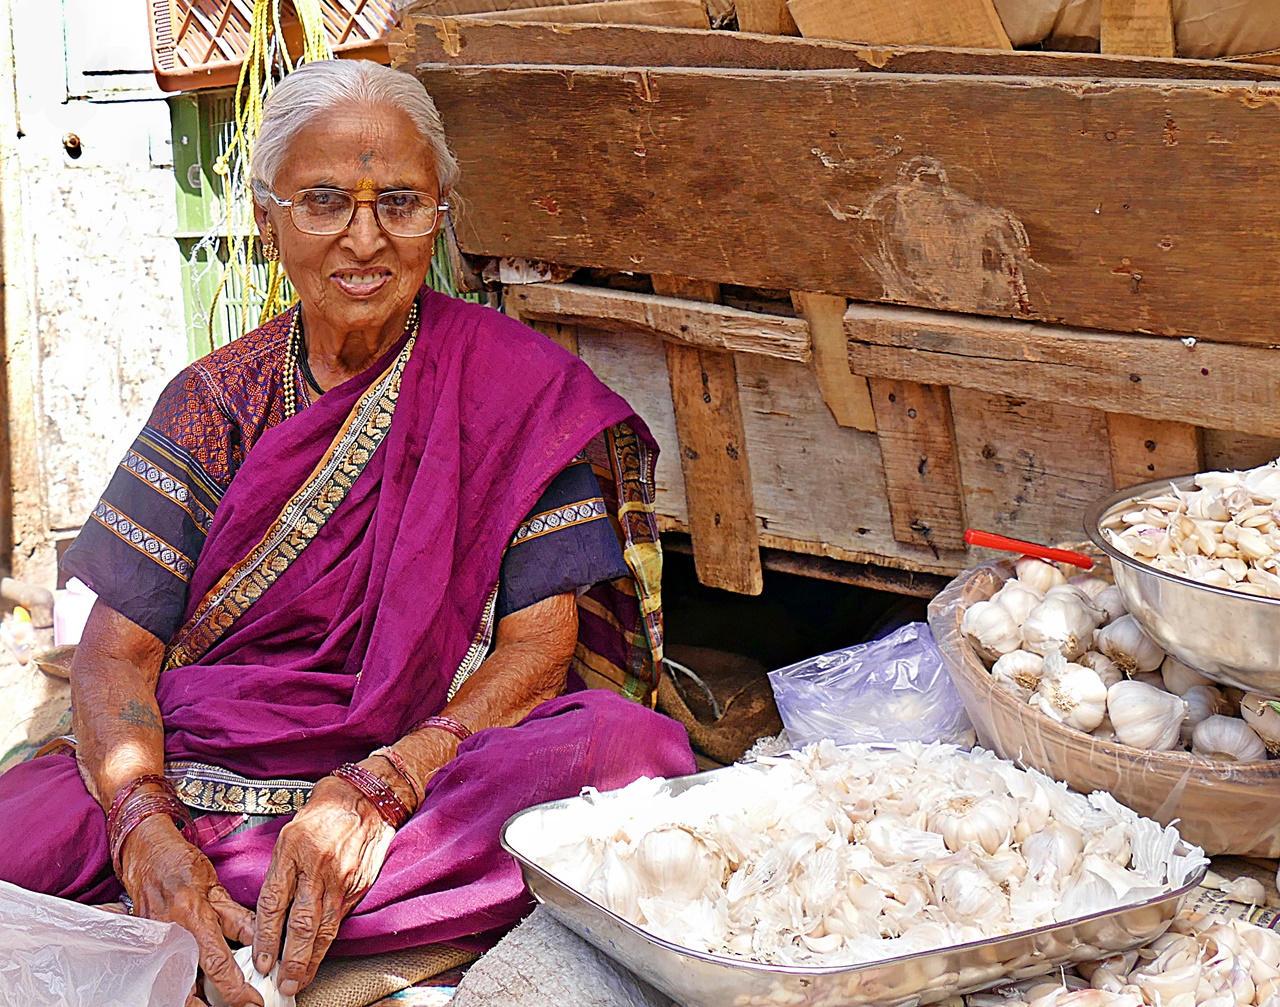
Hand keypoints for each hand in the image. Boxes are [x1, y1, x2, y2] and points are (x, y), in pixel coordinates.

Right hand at [119, 813, 261, 1006]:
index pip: (217, 962)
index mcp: (192, 916)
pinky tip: (190, 990)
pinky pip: (159, 973)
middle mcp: (169, 933)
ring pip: (171, 985)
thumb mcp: (215, 887)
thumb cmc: (180, 864)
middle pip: (187, 985)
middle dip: (208, 1005)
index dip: (235, 988)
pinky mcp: (142, 945)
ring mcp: (151, 942)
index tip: (251, 1002)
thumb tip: (259, 941)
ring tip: (212, 1004)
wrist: (144, 853)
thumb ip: (236, 917)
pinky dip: (176, 985)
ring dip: (192, 998)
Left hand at [252, 776, 394, 996]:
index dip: (266, 937)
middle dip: (291, 959)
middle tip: (283, 983)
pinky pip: (341, 917)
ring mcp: (342, 877)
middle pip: (302, 923)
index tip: (261, 961)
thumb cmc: (324, 813)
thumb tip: (269, 913)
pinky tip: (320, 955)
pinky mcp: (359, 884)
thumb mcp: (290, 834)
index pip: (274, 903)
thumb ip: (281, 872)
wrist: (367, 798)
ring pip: (325, 927)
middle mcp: (318, 866)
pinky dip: (329, 940)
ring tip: (301, 979)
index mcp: (293, 850)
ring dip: (312, 958)